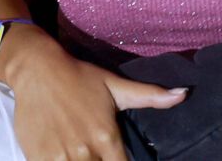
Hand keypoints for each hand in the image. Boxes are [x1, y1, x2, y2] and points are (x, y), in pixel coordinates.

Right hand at [11, 46, 185, 160]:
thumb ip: (149, 96)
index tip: (118, 158)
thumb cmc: (79, 77)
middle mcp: (85, 151)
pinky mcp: (39, 158)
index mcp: (107, 137)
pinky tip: (66, 156)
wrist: (37, 70)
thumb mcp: (115, 86)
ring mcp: (60, 157)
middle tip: (100, 154)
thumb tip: (184, 94)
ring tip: (84, 154)